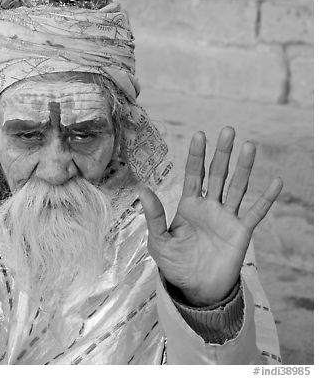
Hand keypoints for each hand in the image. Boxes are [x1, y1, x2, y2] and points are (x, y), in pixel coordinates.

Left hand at [140, 127, 282, 305]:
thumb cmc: (175, 264)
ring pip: (237, 187)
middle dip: (222, 153)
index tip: (200, 135)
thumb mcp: (159, 240)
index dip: (196, 156)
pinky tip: (276, 182)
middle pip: (217, 174)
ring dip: (244, 167)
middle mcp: (209, 207)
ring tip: (249, 146)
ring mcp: (227, 217)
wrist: (196, 288)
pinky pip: (256, 212)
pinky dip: (266, 198)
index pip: (193, 175)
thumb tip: (143, 190)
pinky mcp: (241, 232)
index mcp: (189, 206)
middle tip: (227, 130)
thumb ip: (154, 216)